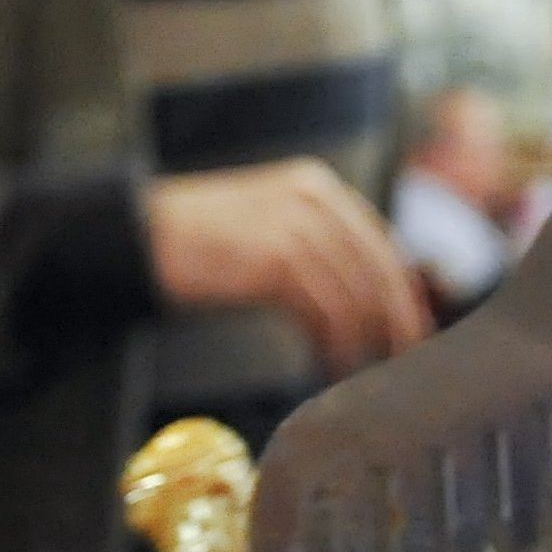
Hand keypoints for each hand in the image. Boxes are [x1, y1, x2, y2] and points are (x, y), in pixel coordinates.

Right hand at [144, 160, 432, 376]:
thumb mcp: (266, 225)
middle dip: (396, 316)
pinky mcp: (276, 259)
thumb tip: (362, 291)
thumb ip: (312, 244)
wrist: (139, 237)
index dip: (400, 287)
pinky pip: (324, 309)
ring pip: (354, 292)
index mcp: (314, 185)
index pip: (376, 240)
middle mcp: (312, 198)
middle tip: (406, 354)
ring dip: (365, 336)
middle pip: (376, 266)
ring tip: (365, 366)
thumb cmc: (197, 240)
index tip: (411, 323)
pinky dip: (335, 341)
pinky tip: (332, 361)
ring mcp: (295, 226)